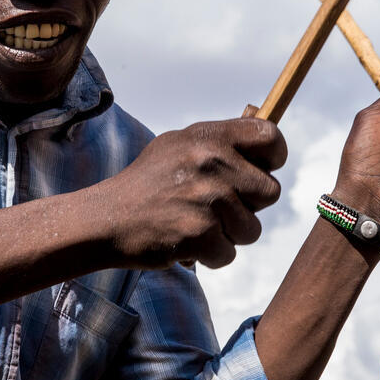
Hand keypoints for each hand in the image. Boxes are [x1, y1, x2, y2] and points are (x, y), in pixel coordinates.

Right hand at [98, 118, 286, 268]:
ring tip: (196, 224)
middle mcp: (211, 162)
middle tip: (215, 207)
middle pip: (269, 193)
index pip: (271, 138)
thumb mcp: (178, 145)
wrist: (106, 219)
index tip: (260, 170)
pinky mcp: (200, 234)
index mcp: (209, 137)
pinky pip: (229, 253)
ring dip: (229, 235)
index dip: (273, 159)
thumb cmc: (148, 183)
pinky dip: (210, 256)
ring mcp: (207, 198)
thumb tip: (263, 123)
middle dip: (249, 207)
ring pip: (252, 229)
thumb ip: (220, 141)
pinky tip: (185, 242)